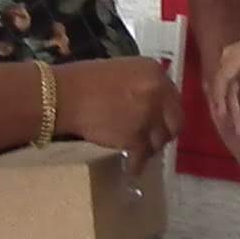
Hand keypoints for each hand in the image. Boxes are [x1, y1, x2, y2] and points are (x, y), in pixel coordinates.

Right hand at [58, 57, 183, 165]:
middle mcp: (158, 92)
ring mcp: (148, 116)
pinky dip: (137, 164)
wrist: (63, 96)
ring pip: (160, 140)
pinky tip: (133, 167)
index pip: (174, 98)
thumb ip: (143, 85)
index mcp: (154, 72)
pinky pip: (142, 156)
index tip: (160, 121)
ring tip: (140, 152)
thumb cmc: (84, 81)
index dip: (167, 113)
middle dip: (165, 132)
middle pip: (175, 121)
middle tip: (153, 139)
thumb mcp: (122, 72)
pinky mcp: (135, 137)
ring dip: (150, 148)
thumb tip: (154, 104)